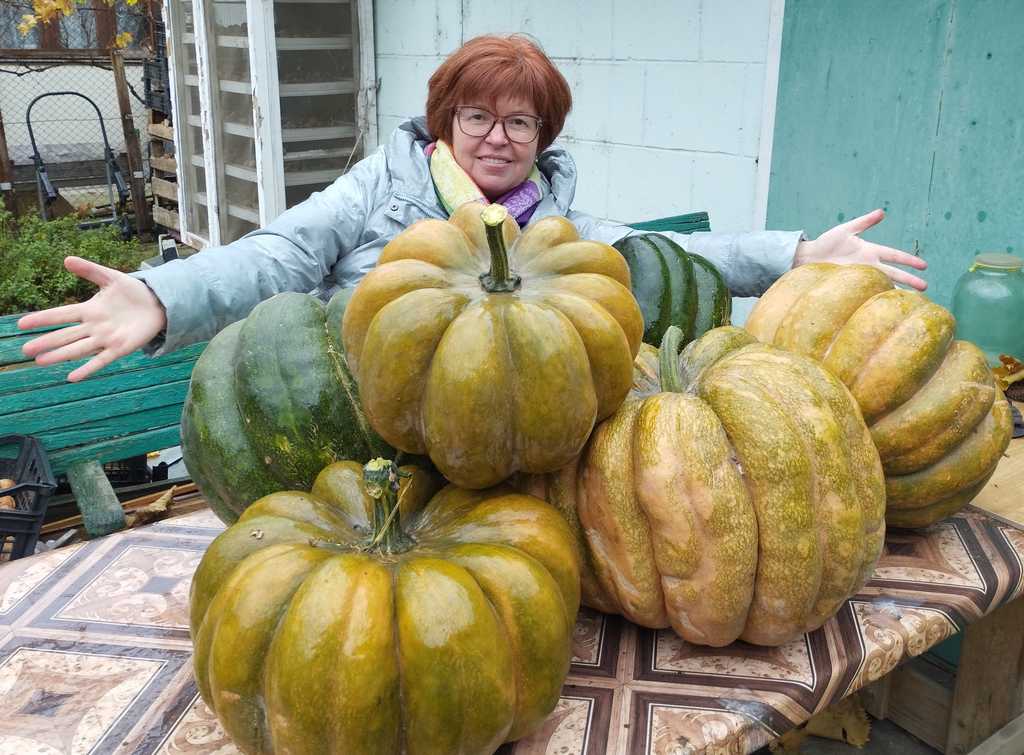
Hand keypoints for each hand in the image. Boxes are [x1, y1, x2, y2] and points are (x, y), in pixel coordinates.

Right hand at [18, 256, 166, 381]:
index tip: (21, 323)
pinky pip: (101, 360)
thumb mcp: (111, 278)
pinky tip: (72, 377)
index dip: (42, 318)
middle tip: (25, 349)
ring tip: (40, 361)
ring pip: (78, 348)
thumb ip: (90, 270)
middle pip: (65, 335)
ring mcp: (106, 339)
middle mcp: (94, 326)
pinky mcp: (120, 348)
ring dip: (60, 355)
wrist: (158, 304)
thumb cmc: (133, 292)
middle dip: (46, 342)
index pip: (61, 314)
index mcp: (89, 310)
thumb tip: (67, 259)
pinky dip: (88, 368)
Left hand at [793, 209, 927, 290]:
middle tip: (925, 288)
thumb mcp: (846, 230)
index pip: (894, 256)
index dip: (909, 260)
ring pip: (883, 284)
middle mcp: (869, 265)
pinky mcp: (851, 285)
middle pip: (893, 273)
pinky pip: (866, 292)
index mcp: (870, 251)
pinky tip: (884, 306)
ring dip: (896, 291)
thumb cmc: (827, 243)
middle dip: (909, 280)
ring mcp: (860, 276)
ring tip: (911, 300)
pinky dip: (876, 298)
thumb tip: (882, 212)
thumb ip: (864, 222)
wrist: (809, 257)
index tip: (924, 266)